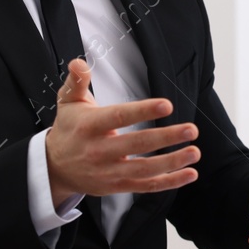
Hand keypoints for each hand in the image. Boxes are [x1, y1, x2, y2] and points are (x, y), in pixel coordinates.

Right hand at [45, 59, 199, 201]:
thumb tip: (79, 63)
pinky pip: (146, 186)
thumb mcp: (68, 102)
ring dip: (173, 162)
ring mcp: (109, 171)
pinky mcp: (117, 186)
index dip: (143, 111)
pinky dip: (170, 182)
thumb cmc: (69, 129)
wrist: (54, 168)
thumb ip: (77, 81)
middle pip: (137, 144)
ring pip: (145, 169)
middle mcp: (99, 150)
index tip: (167, 105)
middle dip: (167, 137)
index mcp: (89, 126)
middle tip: (191, 129)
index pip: (119, 116)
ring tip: (195, 151)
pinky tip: (190, 174)